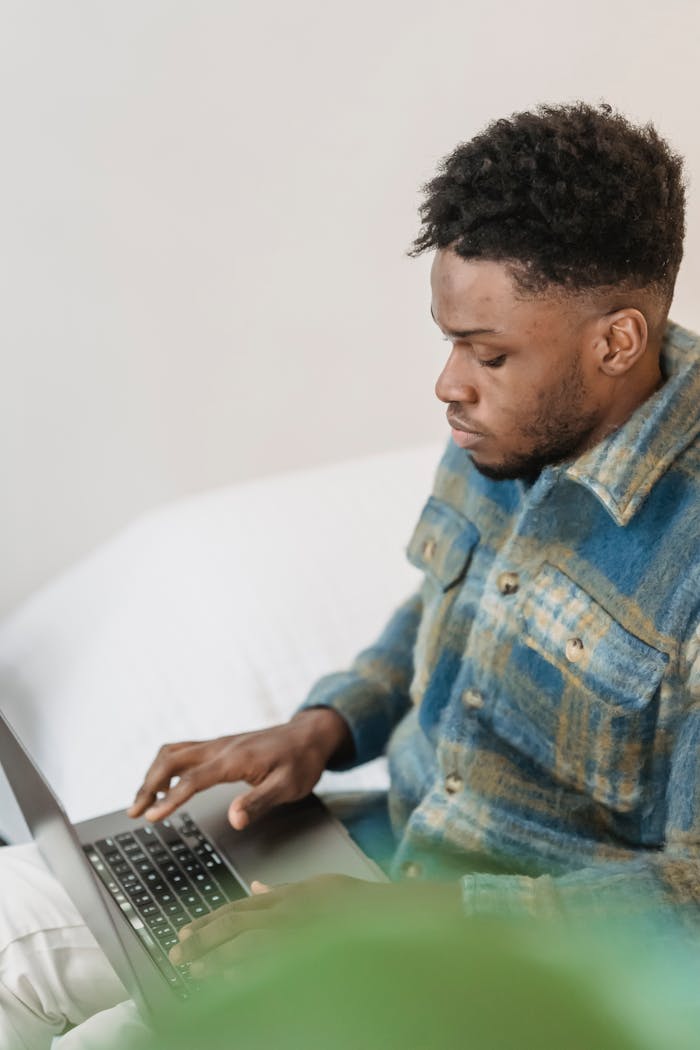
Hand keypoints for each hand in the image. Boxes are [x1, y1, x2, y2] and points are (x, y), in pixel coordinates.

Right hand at [127, 708, 351, 827]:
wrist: (310, 736)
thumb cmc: (301, 761)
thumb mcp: (288, 786)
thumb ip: (259, 802)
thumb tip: (235, 820)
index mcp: (234, 758)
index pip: (193, 779)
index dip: (170, 799)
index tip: (152, 817)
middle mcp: (221, 747)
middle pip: (171, 760)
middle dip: (148, 784)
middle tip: (135, 812)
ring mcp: (218, 744)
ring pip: (173, 752)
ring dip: (153, 774)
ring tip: (142, 801)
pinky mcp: (219, 747)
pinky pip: (184, 751)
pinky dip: (166, 767)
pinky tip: (165, 785)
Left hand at [168, 875, 462, 978]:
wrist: (396, 914)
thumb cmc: (361, 904)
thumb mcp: (321, 887)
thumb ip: (286, 890)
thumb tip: (258, 886)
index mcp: (292, 894)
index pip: (241, 906)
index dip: (211, 920)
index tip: (186, 932)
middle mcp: (292, 909)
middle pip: (238, 922)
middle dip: (204, 937)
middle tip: (178, 951)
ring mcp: (302, 930)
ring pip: (249, 942)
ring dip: (217, 957)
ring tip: (193, 970)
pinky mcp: (312, 949)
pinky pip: (273, 963)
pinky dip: (248, 972)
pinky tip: (228, 981)